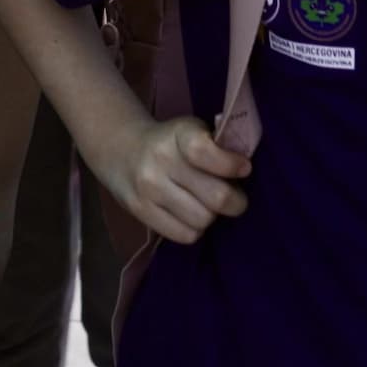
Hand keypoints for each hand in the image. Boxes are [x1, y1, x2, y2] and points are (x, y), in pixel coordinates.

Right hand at [105, 112, 252, 246]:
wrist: (122, 151)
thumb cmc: (171, 143)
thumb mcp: (192, 131)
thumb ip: (218, 145)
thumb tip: (244, 169)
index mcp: (179, 134)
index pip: (206, 152)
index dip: (231, 165)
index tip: (244, 169)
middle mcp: (161, 160)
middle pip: (216, 197)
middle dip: (235, 201)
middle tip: (235, 198)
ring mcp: (148, 188)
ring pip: (202, 220)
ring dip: (211, 215)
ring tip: (206, 205)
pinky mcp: (141, 211)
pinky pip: (185, 235)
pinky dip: (194, 229)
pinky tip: (189, 215)